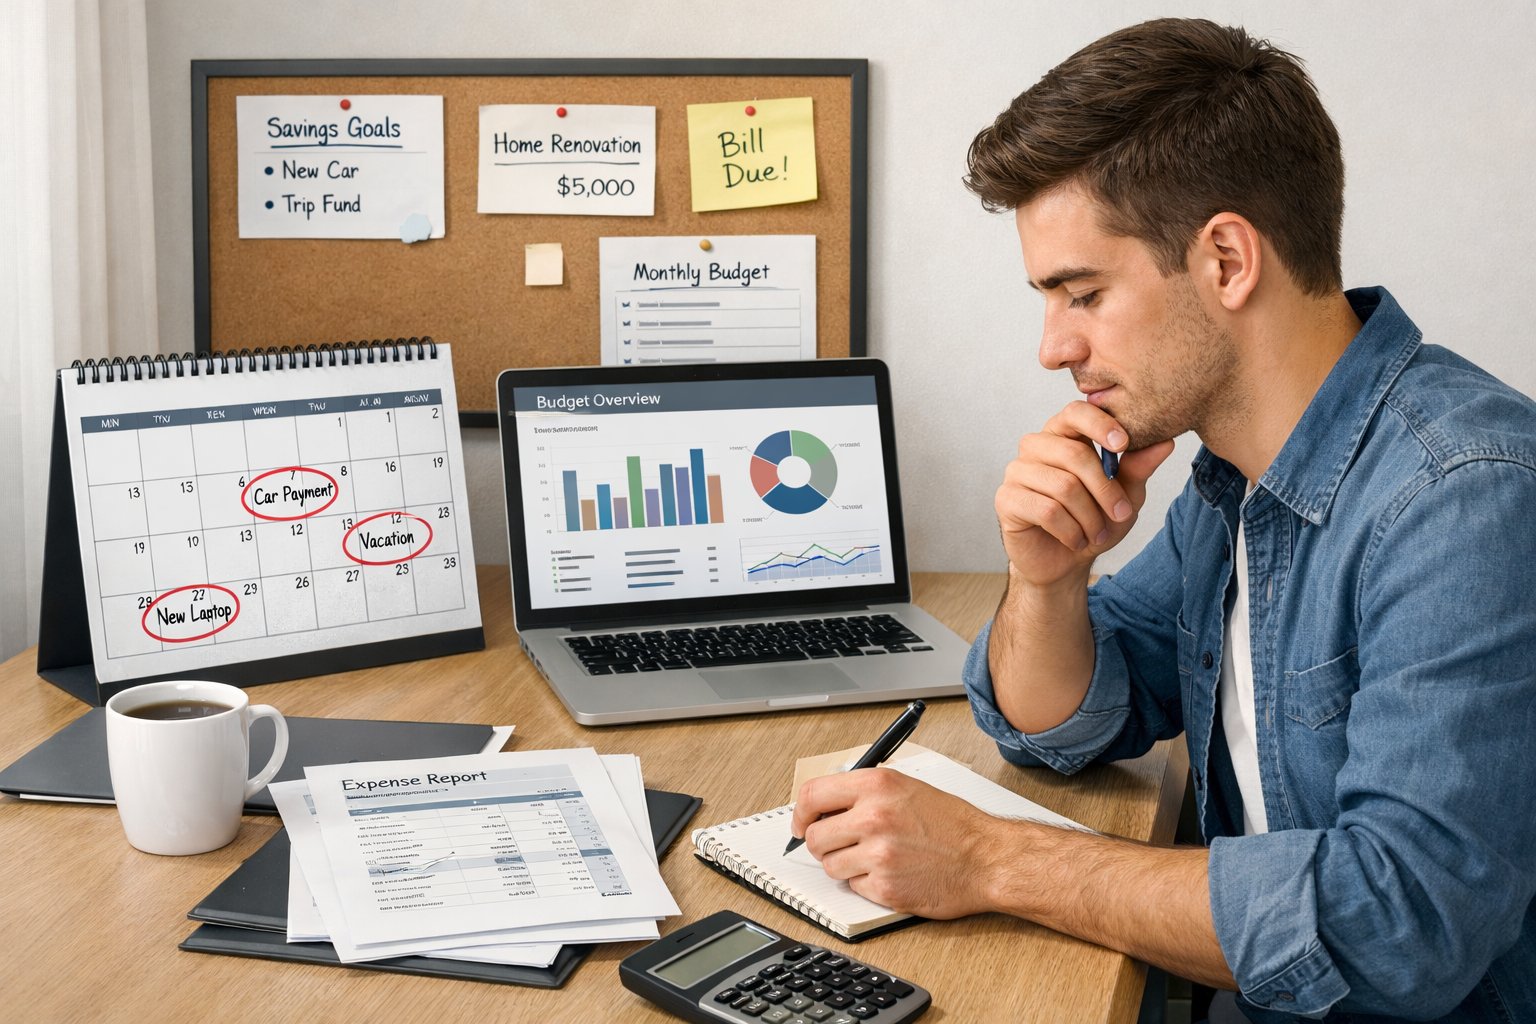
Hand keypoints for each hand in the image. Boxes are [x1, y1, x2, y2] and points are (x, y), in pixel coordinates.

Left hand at [790, 769, 1000, 918]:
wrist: (986, 858)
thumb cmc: (951, 824)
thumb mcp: (905, 788)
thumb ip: (863, 792)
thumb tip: (822, 806)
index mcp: (876, 785)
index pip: (811, 795)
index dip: (800, 813)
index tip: (801, 823)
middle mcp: (873, 816)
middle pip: (814, 836)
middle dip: (824, 844)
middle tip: (843, 845)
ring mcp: (878, 853)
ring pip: (830, 865)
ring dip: (845, 865)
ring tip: (875, 858)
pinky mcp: (884, 886)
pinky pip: (853, 886)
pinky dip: (867, 883)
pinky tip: (891, 872)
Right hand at [996, 401, 1174, 586]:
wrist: (1065, 562)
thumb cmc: (1093, 520)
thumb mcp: (1124, 495)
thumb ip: (1138, 468)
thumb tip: (1166, 442)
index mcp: (1063, 434)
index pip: (1075, 412)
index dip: (1099, 423)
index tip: (1123, 444)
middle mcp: (1035, 446)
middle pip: (1074, 454)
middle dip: (1105, 489)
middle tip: (1121, 513)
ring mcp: (1017, 471)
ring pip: (1063, 486)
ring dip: (1089, 517)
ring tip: (1097, 533)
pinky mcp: (1006, 499)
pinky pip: (1046, 510)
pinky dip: (1070, 531)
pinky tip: (1075, 540)